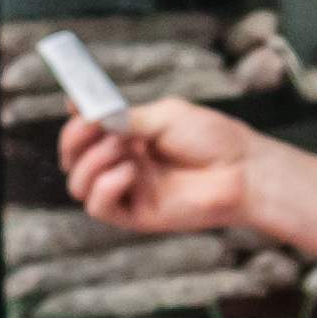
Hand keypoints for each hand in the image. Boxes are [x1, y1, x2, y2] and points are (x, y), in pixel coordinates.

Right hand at [56, 98, 258, 237]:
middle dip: (74, 140)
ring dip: (91, 162)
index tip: (74, 102)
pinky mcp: (136, 215)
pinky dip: (104, 186)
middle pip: (74, 159)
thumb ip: (124, 118)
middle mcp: (123, 164)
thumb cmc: (212, 139)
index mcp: (129, 138)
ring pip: (79, 185)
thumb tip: (86, 109)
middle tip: (89, 125)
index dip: (75, 120)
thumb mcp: (164, 117)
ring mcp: (128, 190)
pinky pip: (99, 207)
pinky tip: (128, 171)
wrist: (242, 170)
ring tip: (122, 149)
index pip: (85, 133)